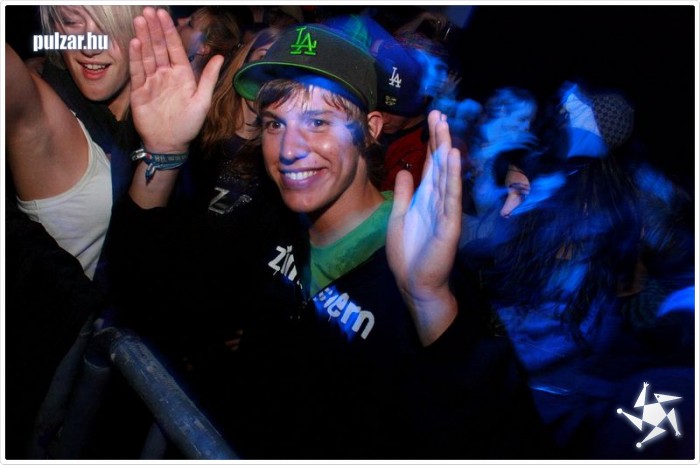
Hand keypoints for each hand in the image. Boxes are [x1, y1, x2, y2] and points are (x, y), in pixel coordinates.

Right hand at [129, 7, 222, 153]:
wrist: (169, 144)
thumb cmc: (188, 125)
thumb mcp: (202, 102)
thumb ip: (208, 78)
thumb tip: (219, 57)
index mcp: (182, 75)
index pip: (175, 48)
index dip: (169, 31)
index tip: (163, 14)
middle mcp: (166, 74)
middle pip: (159, 47)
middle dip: (154, 29)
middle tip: (148, 10)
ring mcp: (151, 81)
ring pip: (147, 55)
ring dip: (144, 38)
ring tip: (140, 20)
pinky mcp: (139, 91)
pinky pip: (138, 71)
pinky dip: (136, 57)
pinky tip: (135, 42)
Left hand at [387, 110, 461, 345]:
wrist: (415, 283)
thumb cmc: (408, 254)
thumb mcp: (399, 217)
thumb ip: (404, 194)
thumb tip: (404, 170)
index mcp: (426, 198)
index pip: (430, 165)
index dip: (431, 142)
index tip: (432, 119)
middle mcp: (438, 200)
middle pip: (439, 164)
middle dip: (439, 139)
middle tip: (439, 113)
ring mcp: (446, 211)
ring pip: (447, 175)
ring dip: (446, 151)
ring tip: (445, 127)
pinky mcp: (449, 225)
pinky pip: (451, 197)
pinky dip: (452, 176)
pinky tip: (452, 158)